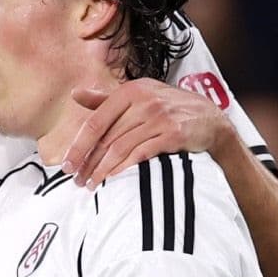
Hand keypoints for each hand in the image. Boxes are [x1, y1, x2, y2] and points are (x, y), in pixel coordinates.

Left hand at [62, 79, 231, 187]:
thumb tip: (74, 94)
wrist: (210, 119)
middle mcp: (143, 100)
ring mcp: (159, 116)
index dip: (78, 146)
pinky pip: (141, 154)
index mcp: (130, 91)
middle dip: (88, 163)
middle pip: (106, 138)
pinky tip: (114, 180)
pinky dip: (125, 168)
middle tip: (77, 181)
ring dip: (103, 170)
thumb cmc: (169, 109)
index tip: (67, 165)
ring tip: (92, 185)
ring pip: (121, 147)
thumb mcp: (139, 96)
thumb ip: (106, 98)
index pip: (95, 122)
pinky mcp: (173, 133)